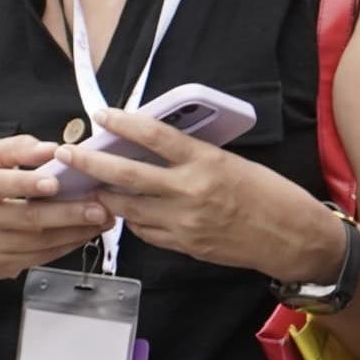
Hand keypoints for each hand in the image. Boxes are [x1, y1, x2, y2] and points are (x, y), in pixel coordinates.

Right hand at [0, 135, 119, 292]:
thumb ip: (17, 149)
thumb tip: (50, 149)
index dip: (27, 184)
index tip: (56, 182)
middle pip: (26, 218)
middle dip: (67, 213)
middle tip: (98, 206)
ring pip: (38, 241)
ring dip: (75, 231)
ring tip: (101, 219)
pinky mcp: (1, 266)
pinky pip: (40, 256)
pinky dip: (66, 245)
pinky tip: (84, 234)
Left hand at [59, 104, 332, 277]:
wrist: (294, 239)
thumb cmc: (271, 195)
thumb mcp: (234, 163)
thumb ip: (194, 158)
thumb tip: (156, 148)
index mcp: (206, 162)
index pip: (155, 135)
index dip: (123, 123)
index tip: (101, 115)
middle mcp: (190, 191)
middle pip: (126, 174)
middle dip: (90, 163)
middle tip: (65, 154)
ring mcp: (184, 222)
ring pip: (128, 207)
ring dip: (104, 194)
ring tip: (87, 183)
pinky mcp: (184, 245)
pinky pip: (145, 230)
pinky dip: (132, 218)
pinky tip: (126, 209)